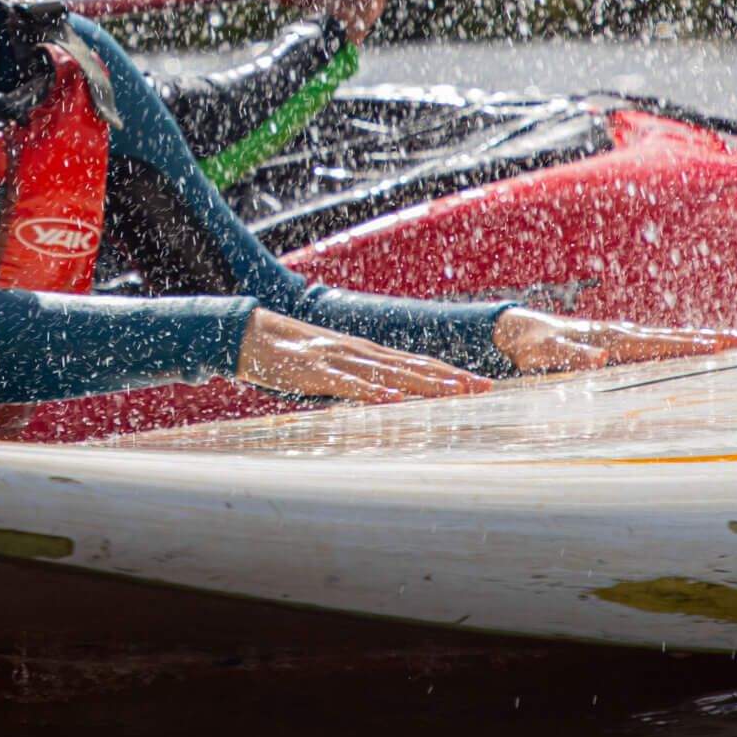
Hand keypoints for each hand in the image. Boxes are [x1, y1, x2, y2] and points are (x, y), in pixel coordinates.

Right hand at [237, 309, 491, 403]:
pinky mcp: (318, 372)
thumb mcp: (334, 368)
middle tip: (484, 388)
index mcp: (367, 353)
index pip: (417, 363)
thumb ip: (360, 381)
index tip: (480, 383)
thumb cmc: (292, 357)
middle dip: (450, 378)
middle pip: (414, 366)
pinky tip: (393, 399)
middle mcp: (361, 353)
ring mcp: (341, 360)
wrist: (251, 336)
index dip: (449, 373)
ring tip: (453, 393)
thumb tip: (387, 399)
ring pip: (390, 373)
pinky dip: (374, 391)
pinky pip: (350, 384)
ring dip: (423, 383)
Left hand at [492, 307, 736, 374]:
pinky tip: (702, 346)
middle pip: (676, 338)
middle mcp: (624, 334)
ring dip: (704, 339)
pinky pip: (660, 342)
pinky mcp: (623, 341)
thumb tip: (600, 359)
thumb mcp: (549, 355)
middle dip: (713, 339)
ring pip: (672, 338)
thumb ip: (572, 357)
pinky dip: (684, 343)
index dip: (690, 346)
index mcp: (614, 340)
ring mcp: (625, 336)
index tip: (720, 348)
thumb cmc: (536, 347)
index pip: (660, 344)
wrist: (522, 332)